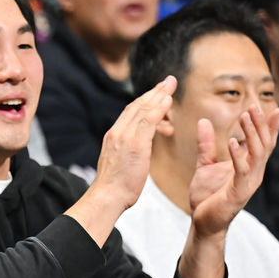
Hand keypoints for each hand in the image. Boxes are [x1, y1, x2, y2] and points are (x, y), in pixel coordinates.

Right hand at [64, 77, 175, 246]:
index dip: (145, 100)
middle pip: (137, 106)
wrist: (107, 196)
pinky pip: (148, 120)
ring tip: (171, 87)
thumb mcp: (117, 163)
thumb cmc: (114, 187)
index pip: (130, 112)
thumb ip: (126, 152)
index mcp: (113, 137)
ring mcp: (125, 137)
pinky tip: (168, 100)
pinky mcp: (135, 143)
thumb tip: (133, 151)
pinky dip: (158, 108)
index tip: (157, 93)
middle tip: (168, 81)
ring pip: (143, 109)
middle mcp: (117, 132)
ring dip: (159, 95)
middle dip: (154, 92)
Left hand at [188, 106, 278, 238]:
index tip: (272, 108)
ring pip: (256, 154)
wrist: (202, 222)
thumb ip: (206, 145)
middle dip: (260, 124)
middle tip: (254, 106)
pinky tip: (232, 141)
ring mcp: (248, 183)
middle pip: (263, 144)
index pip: (264, 143)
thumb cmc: (206, 196)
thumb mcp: (205, 165)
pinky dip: (238, 155)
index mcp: (250, 166)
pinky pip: (241, 171)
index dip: (269, 127)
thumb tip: (204, 121)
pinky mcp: (238, 192)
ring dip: (251, 134)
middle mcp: (254, 173)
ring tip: (245, 117)